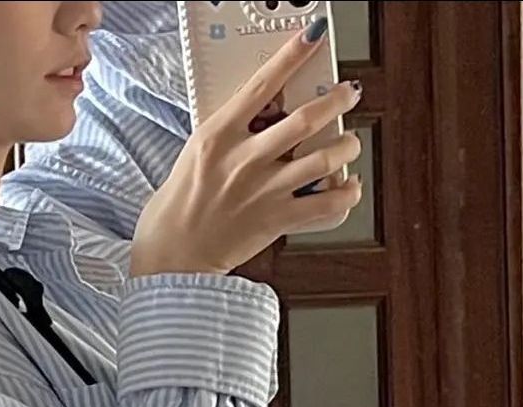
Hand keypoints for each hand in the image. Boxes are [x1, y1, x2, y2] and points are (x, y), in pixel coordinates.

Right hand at [130, 28, 362, 277]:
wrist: (172, 254)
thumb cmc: (178, 205)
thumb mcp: (197, 152)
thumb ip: (231, 132)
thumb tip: (265, 114)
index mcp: (219, 135)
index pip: (262, 84)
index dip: (292, 55)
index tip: (313, 36)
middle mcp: (245, 159)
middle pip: (306, 119)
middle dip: (337, 100)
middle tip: (348, 93)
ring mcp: (263, 190)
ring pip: (324, 158)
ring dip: (347, 145)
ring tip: (350, 142)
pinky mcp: (276, 221)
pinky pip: (326, 205)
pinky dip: (347, 194)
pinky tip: (349, 186)